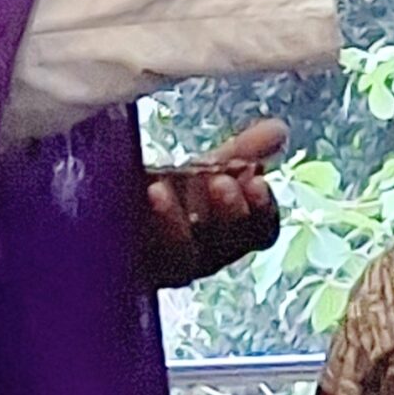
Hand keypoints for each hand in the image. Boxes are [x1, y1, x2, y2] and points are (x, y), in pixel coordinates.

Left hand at [141, 121, 284, 290]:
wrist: (115, 203)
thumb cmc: (169, 188)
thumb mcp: (208, 167)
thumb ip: (243, 152)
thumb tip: (278, 129)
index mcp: (232, 233)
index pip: (260, 231)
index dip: (262, 210)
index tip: (256, 181)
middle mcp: (205, 255)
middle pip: (228, 246)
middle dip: (228, 214)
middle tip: (221, 182)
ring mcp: (168, 265)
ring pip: (183, 257)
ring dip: (178, 223)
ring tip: (163, 189)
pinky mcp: (133, 265)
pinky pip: (141, 256)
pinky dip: (142, 226)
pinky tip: (141, 195)